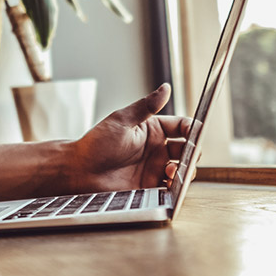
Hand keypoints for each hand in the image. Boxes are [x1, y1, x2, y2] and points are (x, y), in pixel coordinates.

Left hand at [69, 84, 192, 192]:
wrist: (79, 171)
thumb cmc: (96, 144)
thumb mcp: (122, 121)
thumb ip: (146, 106)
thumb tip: (166, 87)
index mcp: (152, 130)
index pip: (181, 127)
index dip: (192, 129)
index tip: (196, 133)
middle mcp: (157, 149)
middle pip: (187, 149)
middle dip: (193, 151)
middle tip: (189, 154)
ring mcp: (154, 169)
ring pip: (183, 169)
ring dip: (186, 170)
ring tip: (173, 170)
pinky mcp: (150, 187)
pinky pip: (171, 188)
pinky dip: (177, 187)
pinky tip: (170, 183)